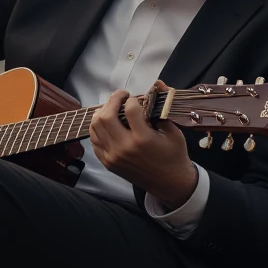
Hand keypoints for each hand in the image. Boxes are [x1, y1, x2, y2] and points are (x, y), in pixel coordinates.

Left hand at [88, 82, 197, 207]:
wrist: (169, 183)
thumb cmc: (174, 156)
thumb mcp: (174, 132)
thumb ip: (162, 108)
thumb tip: (158, 84)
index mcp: (143, 139)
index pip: (129, 109)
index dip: (131, 99)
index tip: (135, 99)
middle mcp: (125, 148)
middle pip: (105, 116)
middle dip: (112, 100)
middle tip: (121, 96)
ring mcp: (113, 156)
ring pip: (95, 127)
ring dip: (102, 113)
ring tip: (112, 109)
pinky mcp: (108, 163)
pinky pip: (94, 141)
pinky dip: (98, 129)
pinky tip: (108, 125)